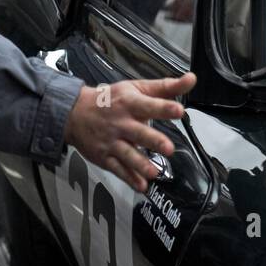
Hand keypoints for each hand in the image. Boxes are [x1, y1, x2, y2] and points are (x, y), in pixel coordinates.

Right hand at [63, 73, 196, 191]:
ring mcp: (112, 141)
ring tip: (154, 172)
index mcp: (130, 103)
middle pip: (139, 133)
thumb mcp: (136, 87)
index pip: (149, 105)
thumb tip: (191, 79)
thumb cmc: (110, 100)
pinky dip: (129, 179)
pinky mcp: (104, 156)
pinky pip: (118, 169)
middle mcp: (121, 123)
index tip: (178, 110)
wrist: (74, 113)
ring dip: (140, 164)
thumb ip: (165, 86)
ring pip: (127, 154)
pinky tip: (141, 186)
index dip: (164, 107)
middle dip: (154, 141)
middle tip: (168, 147)